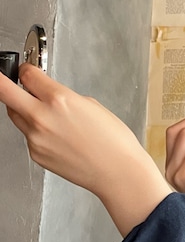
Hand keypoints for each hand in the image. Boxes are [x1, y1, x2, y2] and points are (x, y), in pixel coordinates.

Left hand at [0, 64, 171, 235]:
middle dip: (1, 82)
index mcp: (60, 99)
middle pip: (4, 91)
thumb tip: (52, 97)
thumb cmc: (113, 141)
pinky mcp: (35, 154)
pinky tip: (58, 136)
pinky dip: (38, 132)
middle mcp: (42, 117)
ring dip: (22, 108)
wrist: (116, 171)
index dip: (26, 70)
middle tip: (4, 80)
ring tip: (42, 112)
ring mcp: (35, 137)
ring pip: (15, 115)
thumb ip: (67, 98)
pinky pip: (28, 136)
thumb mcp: (93, 106)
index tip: (27, 71)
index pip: (27, 75)